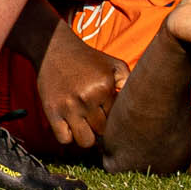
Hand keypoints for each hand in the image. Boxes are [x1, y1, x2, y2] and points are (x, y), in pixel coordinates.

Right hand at [35, 26, 127, 148]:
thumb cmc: (88, 60)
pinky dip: (68, 135)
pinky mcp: (51, 111)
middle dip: (100, 126)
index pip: (116, 121)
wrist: (54, 48)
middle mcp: (86, 98)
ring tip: (84, 123)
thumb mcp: (115, 65)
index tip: (108, 111)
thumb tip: (139, 107)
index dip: (113, 118)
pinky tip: (70, 123)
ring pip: (85, 141)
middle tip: (96, 116)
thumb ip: (130, 84)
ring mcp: (68, 106)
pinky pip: (64, 139)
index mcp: (104, 88)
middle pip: (102, 132)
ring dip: (86, 135)